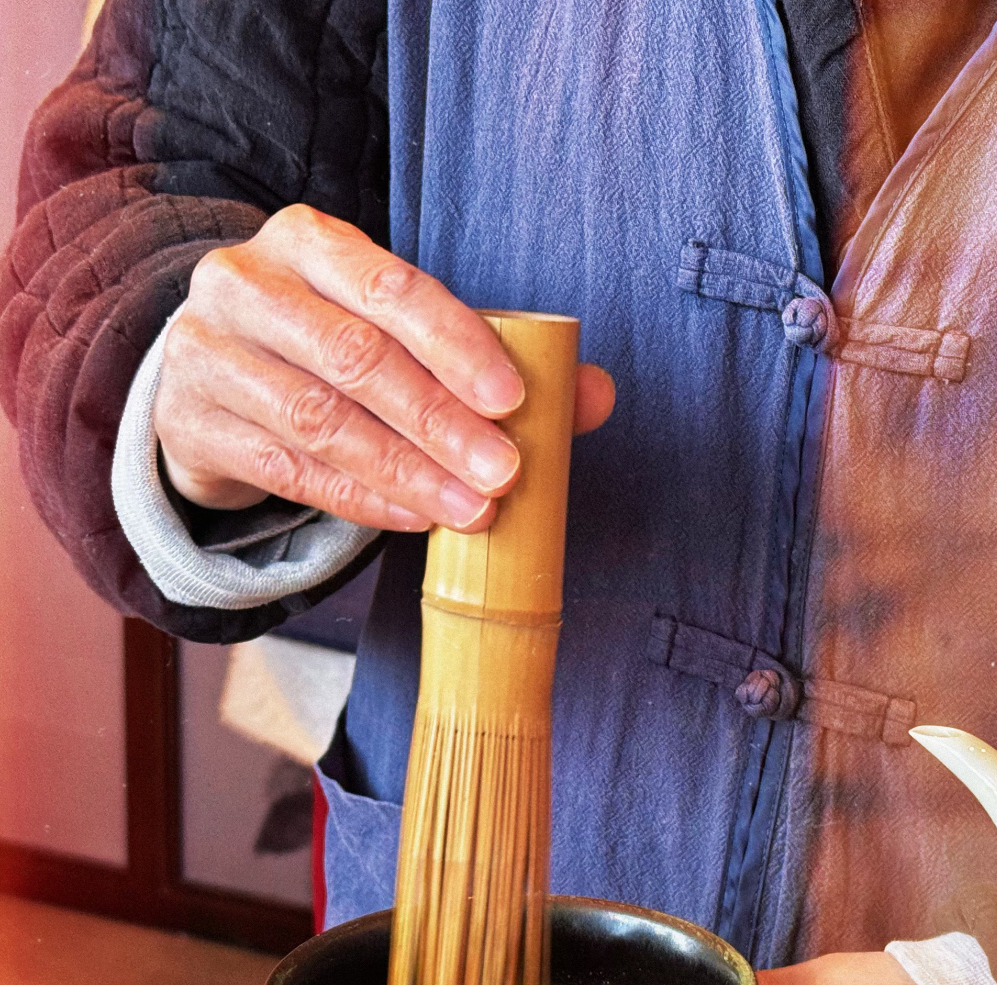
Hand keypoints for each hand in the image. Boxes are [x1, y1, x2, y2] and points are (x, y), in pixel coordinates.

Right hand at [155, 204, 614, 529]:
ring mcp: (206, 353)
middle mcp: (246, 283)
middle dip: (440, 421)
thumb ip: (491, 359)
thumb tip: (596, 394)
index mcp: (309, 241)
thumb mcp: (397, 335)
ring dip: (405, 471)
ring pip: (318, 419)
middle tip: (504, 473)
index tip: (513, 402)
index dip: (457, 345)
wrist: (205, 382)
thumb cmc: (324, 350)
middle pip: (355, 357)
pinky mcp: (189, 424)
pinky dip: (358, 500)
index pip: (392, 288)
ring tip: (470, 509)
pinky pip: (286, 469)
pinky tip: (412, 518)